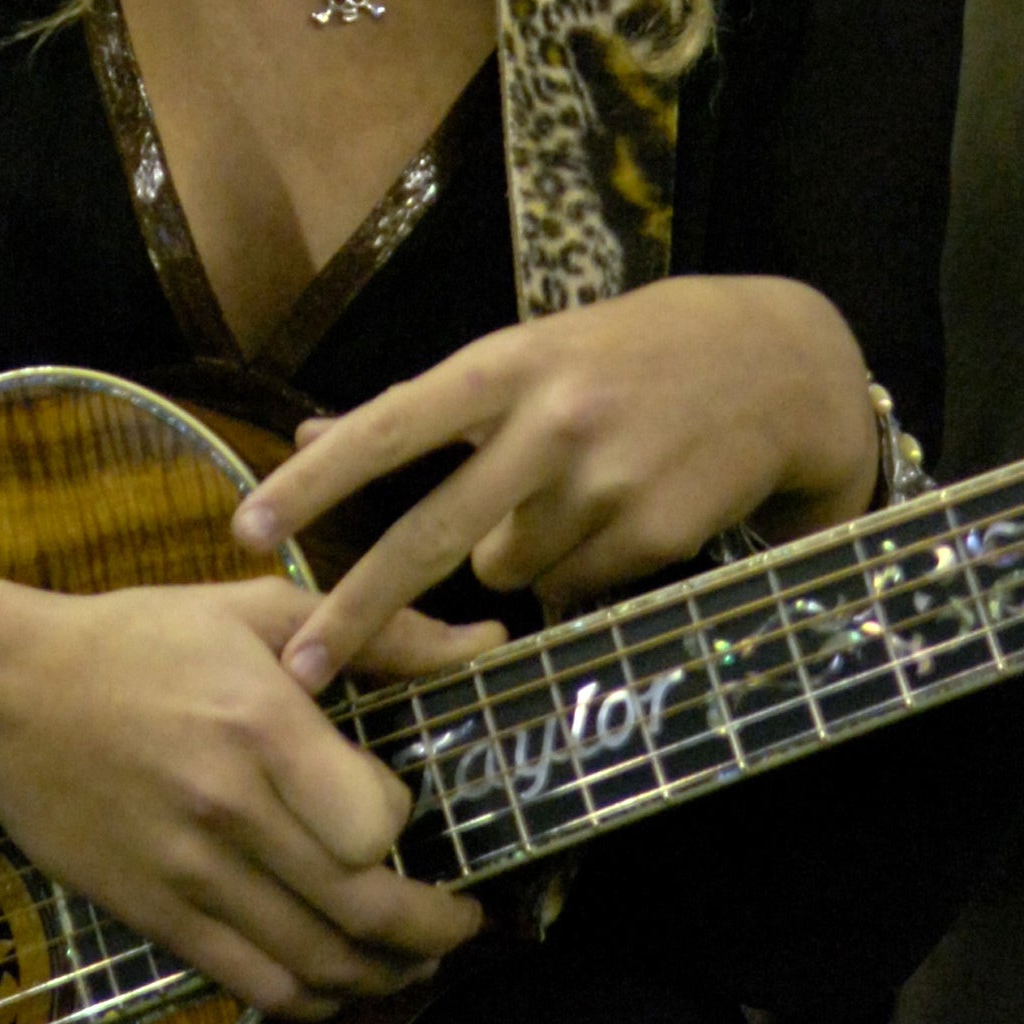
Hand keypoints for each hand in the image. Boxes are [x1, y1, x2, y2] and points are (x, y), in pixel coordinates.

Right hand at [0, 573, 497, 1018]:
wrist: (9, 696)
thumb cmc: (142, 639)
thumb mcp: (258, 610)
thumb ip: (380, 634)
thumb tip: (486, 644)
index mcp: (260, 722)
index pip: (373, 820)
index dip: (407, 822)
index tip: (410, 808)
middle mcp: (229, 809)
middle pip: (360, 908)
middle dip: (432, 927)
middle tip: (464, 918)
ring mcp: (190, 873)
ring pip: (316, 963)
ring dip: (386, 973)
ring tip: (418, 954)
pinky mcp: (157, 916)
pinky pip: (255, 985)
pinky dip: (314, 996)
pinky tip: (340, 977)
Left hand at [231, 277, 878, 692]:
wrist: (774, 366)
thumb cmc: (624, 356)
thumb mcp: (523, 355)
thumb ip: (421, 406)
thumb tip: (308, 427)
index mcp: (504, 367)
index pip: (389, 427)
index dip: (315, 481)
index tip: (250, 527)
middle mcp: (548, 423)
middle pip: (433, 535)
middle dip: (361, 608)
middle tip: (302, 667)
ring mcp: (605, 483)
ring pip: (509, 571)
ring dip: (517, 556)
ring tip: (572, 495)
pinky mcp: (655, 536)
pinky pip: (575, 588)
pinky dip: (580, 570)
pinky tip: (624, 516)